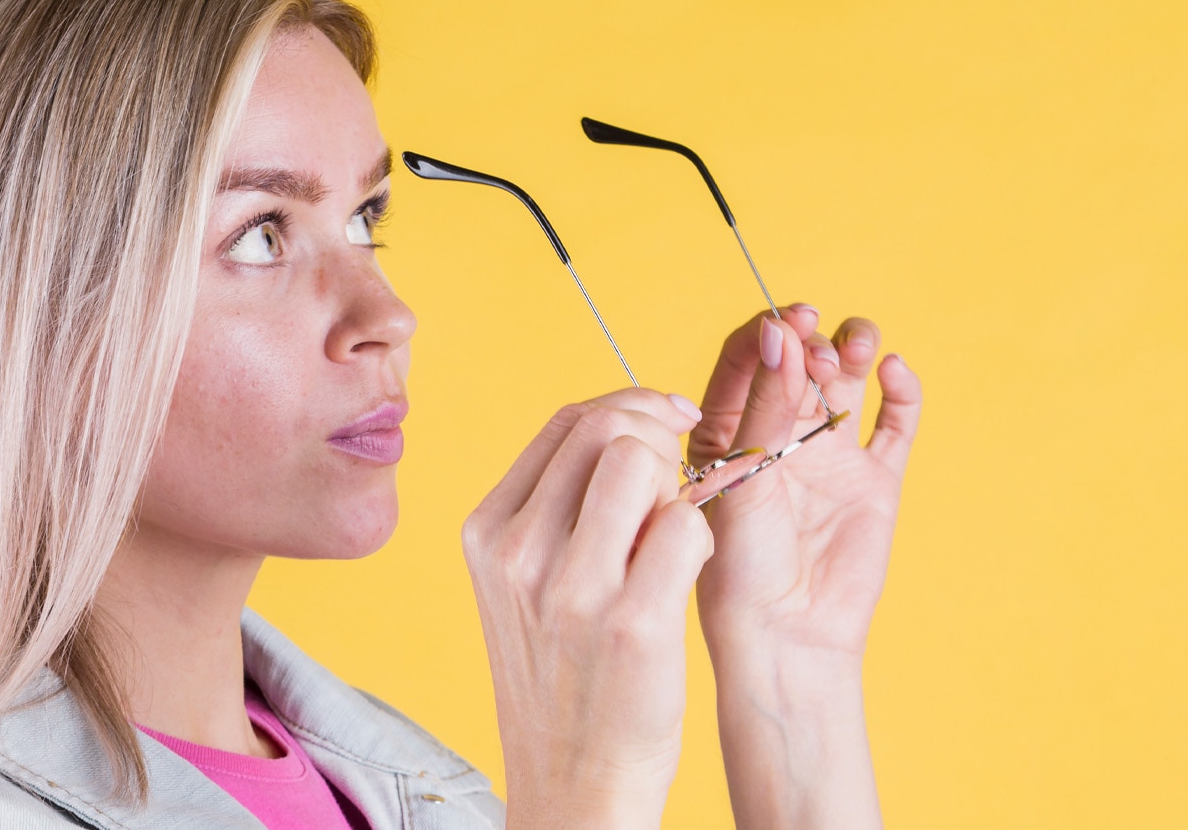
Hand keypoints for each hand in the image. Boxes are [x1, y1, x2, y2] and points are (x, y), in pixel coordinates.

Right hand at [465, 388, 714, 828]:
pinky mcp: (633, 624)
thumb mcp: (524, 585)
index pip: (565, 421)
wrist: (572, 783)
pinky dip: (701, 536)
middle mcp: (518, 553)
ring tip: (673, 533)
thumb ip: (557, 507)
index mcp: (487, 533)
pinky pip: (686, 526)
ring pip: (644, 462)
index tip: (667, 421)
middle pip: (606, 426)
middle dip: (660, 430)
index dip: (629, 405)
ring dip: (677, 485)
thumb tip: (629, 423)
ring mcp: (572, 589)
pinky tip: (687, 573)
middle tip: (684, 467)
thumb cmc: (563, 677)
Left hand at [689, 306, 921, 656]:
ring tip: (854, 345)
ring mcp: (828, 456)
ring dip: (851, 349)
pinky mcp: (874, 479)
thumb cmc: (739, 564)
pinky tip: (894, 371)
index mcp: (728, 430)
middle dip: (810, 340)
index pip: (746, 359)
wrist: (785, 635)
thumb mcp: (743, 472)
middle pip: (798, 361)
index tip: (789, 320)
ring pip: (845, 381)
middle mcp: (777, 435)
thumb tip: (781, 331)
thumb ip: (764, 403)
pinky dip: (901, 392)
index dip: (768, 332)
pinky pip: (894, 424)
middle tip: (818, 340)